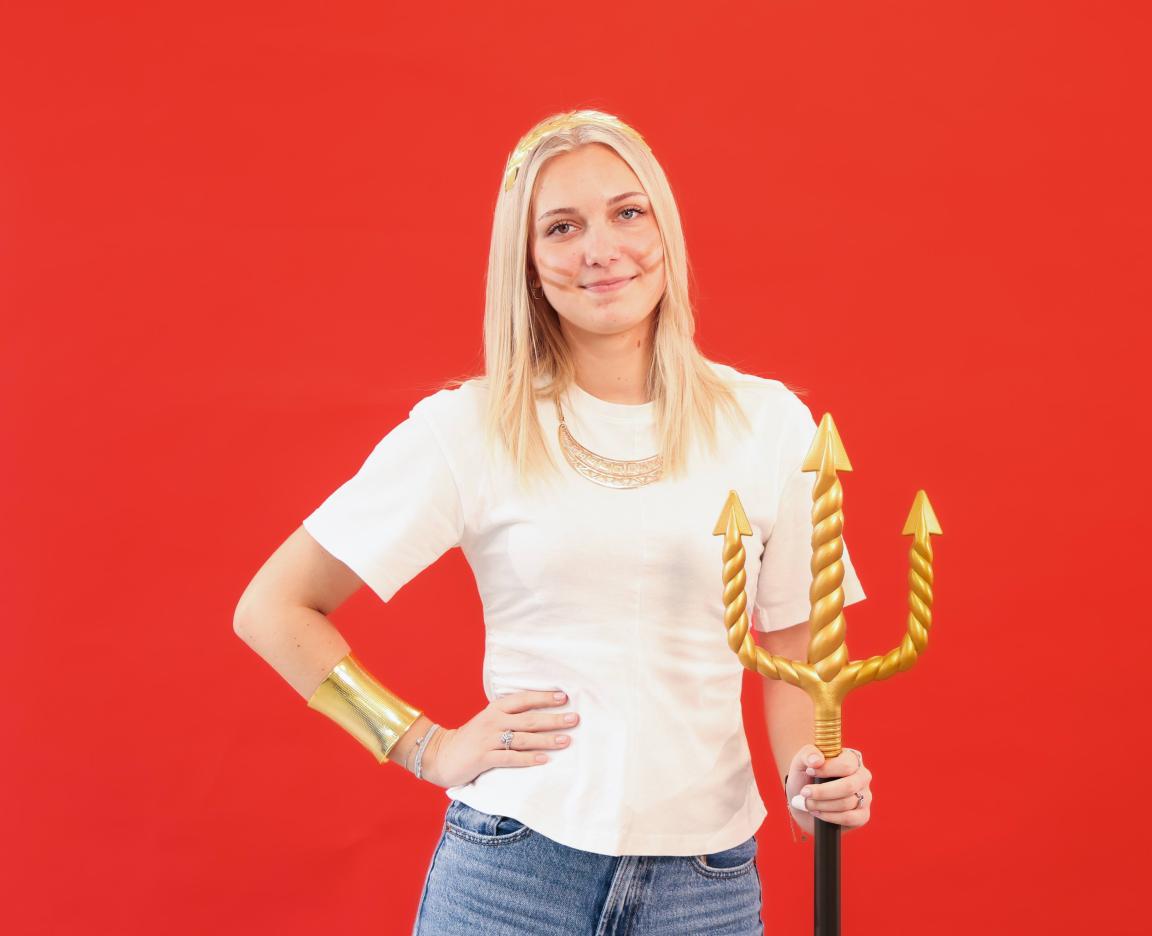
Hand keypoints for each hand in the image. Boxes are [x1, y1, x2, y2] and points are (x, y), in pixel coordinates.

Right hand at [419, 690, 578, 788]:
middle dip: (553, 719)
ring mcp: (488, 739)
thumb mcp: (488, 721)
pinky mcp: (483, 758)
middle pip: (528, 718)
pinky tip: (544, 759)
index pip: (523, 699)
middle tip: (575, 719)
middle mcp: (493, 721)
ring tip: (566, 740)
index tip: (564, 697)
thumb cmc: (471, 738)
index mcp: (495, 709)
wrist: (440, 755)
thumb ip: (509, 716)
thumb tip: (539, 714)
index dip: (543, 697)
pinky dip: (528, 758)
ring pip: (523, 738)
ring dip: (546, 739)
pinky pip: (509, 757)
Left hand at [784, 744, 871, 833]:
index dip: (826, 769)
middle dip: (822, 791)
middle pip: (848, 786)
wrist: (803, 801)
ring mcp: (865, 796)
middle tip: (805, 792)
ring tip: (808, 803)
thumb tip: (817, 760)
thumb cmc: (805, 777)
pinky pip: (849, 818)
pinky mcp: (863, 815)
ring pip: (846, 803)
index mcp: (852, 758)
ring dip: (822, 804)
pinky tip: (818, 812)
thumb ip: (808, 754)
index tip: (809, 771)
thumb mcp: (801, 761)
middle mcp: (862, 776)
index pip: (847, 764)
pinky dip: (829, 817)